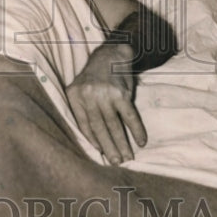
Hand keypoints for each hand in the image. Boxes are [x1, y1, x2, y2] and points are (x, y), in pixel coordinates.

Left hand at [66, 42, 145, 164]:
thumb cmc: (95, 77)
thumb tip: (93, 140)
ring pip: (114, 125)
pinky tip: (141, 141)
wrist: (111, 54)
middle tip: (115, 162)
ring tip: (127, 157)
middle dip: (108, 147)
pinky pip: (130, 116)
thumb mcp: (81, 89)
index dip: (93, 141)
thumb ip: (82, 109)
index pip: (83, 125)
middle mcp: (89, 95)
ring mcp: (105, 94)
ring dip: (122, 143)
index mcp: (75, 95)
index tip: (100, 153)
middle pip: (99, 127)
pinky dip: (136, 130)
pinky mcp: (121, 93)